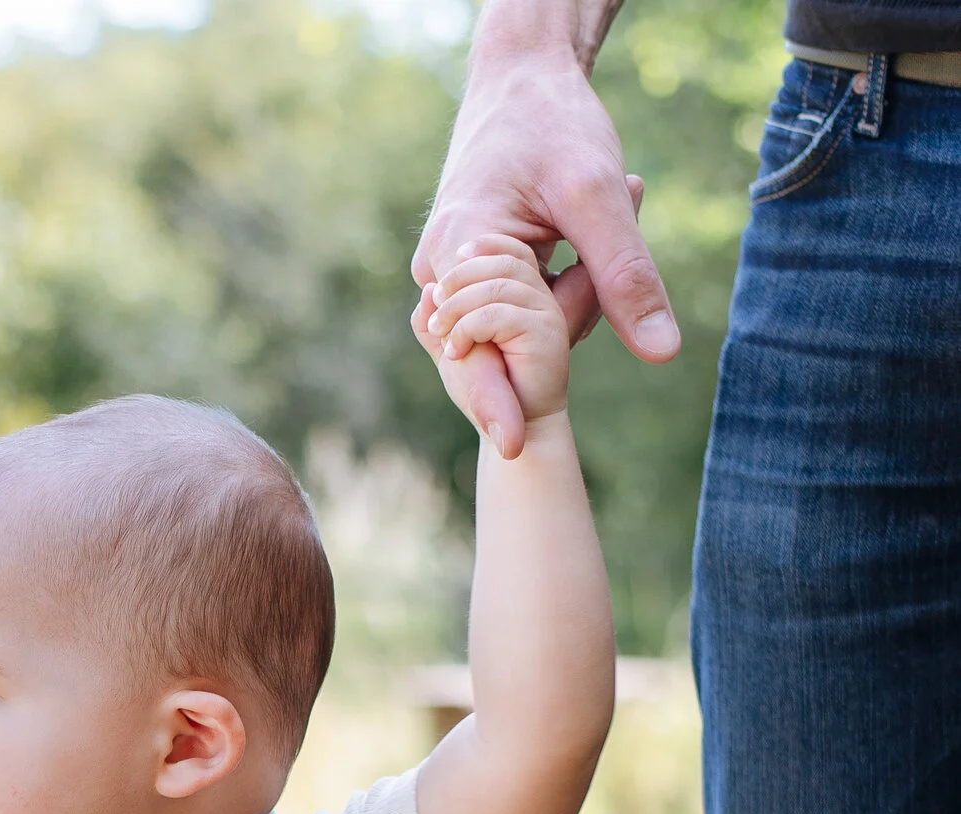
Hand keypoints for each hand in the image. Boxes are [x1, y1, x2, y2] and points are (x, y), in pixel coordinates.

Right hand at [413, 48, 673, 457]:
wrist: (521, 78)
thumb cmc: (555, 124)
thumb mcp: (601, 195)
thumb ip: (626, 275)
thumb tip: (663, 352)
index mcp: (460, 249)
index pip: (476, 341)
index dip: (493, 396)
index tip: (511, 445)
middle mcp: (440, 271)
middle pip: (494, 340)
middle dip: (558, 321)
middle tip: (603, 239)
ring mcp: (447, 276)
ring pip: (503, 329)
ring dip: (557, 306)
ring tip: (586, 249)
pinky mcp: (463, 274)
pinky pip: (505, 310)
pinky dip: (548, 296)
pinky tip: (571, 257)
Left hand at [415, 237, 572, 446]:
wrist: (514, 426)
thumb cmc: (487, 388)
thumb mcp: (453, 349)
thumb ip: (437, 322)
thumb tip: (426, 291)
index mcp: (525, 292)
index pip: (510, 251)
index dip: (481, 248)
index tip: (447, 272)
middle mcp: (541, 297)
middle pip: (500, 263)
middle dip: (457, 282)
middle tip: (436, 316)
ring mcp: (546, 312)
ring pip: (496, 287)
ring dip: (457, 309)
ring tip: (442, 336)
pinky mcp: (545, 332)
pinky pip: (498, 313)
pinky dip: (467, 329)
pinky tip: (456, 351)